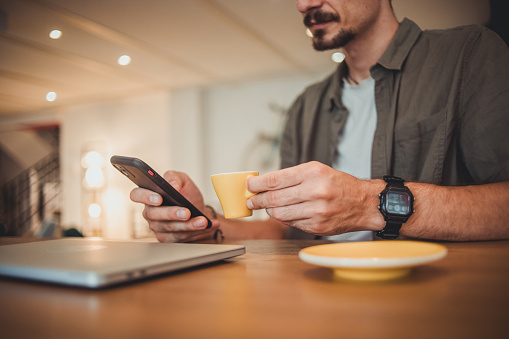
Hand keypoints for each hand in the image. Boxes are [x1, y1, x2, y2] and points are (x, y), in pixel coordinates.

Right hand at [130, 171, 218, 241]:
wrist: (199, 210)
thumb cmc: (187, 194)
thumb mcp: (183, 180)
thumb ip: (175, 178)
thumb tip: (172, 185)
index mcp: (150, 194)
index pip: (137, 194)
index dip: (145, 196)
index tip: (159, 198)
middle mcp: (150, 212)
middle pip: (154, 214)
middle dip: (172, 213)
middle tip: (187, 212)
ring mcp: (157, 226)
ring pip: (169, 228)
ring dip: (188, 225)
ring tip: (202, 220)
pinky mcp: (166, 238)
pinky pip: (178, 237)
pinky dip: (193, 231)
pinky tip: (205, 226)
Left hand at [246, 161, 383, 235]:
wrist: (364, 203)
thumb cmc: (338, 184)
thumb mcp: (317, 170)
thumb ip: (291, 177)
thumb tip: (263, 184)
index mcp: (313, 173)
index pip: (275, 180)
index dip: (257, 184)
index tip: (249, 185)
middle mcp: (315, 191)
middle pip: (274, 198)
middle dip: (258, 200)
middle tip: (251, 200)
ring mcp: (316, 211)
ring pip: (279, 214)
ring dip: (268, 211)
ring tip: (266, 207)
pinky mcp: (317, 227)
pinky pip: (291, 223)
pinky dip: (284, 219)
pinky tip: (284, 213)